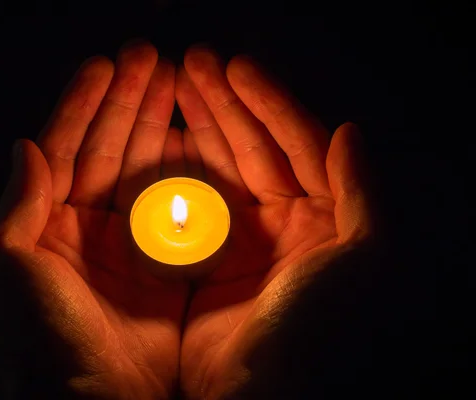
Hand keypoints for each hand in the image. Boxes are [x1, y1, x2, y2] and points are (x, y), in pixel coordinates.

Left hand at [0, 42, 187, 398]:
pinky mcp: (165, 271)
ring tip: (177, 85)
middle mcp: (87, 231)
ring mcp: (129, 248)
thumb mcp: (5, 265)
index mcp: (46, 224)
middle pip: (110, 151)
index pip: (65, 148)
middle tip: (152, 59)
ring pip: (147, 173)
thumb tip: (25, 144)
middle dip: (129, 103)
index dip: (84, 104)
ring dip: (160, 128)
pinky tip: (198, 142)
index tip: (106, 65)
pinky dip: (189, 177)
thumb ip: (18, 203)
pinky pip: (179, 211)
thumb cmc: (37, 337)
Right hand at [175, 48, 375, 397]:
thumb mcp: (364, 259)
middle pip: (251, 148)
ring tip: (170, 87)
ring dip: (198, 127)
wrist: (262, 398)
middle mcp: (284, 225)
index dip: (266, 101)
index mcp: (324, 218)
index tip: (232, 66)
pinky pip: (189, 204)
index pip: (295, 144)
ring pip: (218, 170)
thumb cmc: (319, 330)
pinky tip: (161, 142)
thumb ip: (364, 193)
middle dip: (223, 103)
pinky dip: (175, 172)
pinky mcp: (206, 263)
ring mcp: (242, 242)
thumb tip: (348, 130)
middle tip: (190, 63)